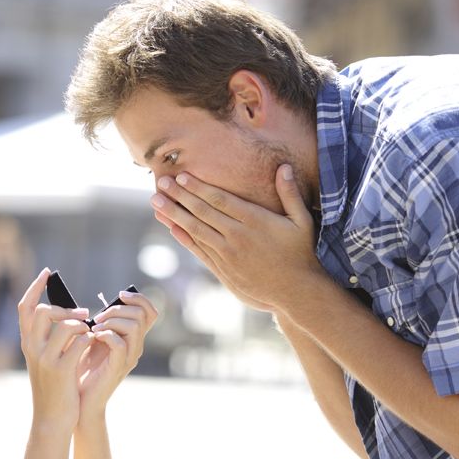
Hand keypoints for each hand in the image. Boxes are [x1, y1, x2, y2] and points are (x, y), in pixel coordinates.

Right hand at [18, 268, 92, 433]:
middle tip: (84, 314)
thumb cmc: (54, 388)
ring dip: (83, 325)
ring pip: (66, 325)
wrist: (51, 419)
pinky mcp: (61, 370)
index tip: (47, 272)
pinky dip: (91, 339)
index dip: (35, 287)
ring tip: (91, 333)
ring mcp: (45, 359)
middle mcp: (32, 348)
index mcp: (27, 343)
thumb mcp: (45, 360)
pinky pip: (81, 342)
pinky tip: (96, 344)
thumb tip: (70, 314)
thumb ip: (51, 339)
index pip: (25, 308)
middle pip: (43, 311)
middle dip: (65, 309)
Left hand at [76, 290, 157, 424]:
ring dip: (111, 321)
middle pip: (141, 315)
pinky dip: (106, 335)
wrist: (79, 396)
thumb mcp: (94, 338)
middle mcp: (136, 346)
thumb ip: (103, 323)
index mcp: (133, 338)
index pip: (150, 312)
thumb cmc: (83, 366)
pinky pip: (120, 344)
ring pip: (133, 326)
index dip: (139, 298)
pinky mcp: (118, 367)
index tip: (119, 295)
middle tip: (97, 317)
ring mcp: (129, 357)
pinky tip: (93, 337)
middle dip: (117, 309)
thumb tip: (101, 304)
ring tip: (94, 327)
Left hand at [149, 165, 326, 312]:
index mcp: (255, 220)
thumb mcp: (302, 221)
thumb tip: (284, 167)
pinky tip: (171, 226)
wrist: (296, 291)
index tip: (181, 176)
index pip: (220, 199)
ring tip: (156, 201)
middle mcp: (237, 236)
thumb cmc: (300, 252)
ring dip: (174, 215)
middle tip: (160, 181)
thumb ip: (290, 194)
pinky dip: (184, 238)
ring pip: (195, 230)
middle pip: (202, 212)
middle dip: (179, 195)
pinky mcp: (224, 269)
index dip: (198, 187)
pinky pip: (199, 250)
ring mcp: (228, 254)